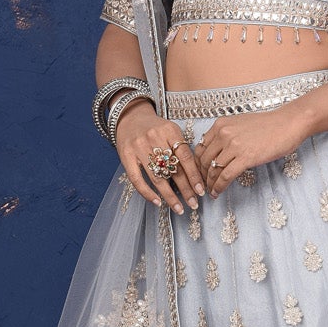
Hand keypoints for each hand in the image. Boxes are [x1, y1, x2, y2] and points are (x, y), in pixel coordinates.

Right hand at [113, 99, 204, 213]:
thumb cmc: (155, 128)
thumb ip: (182, 149)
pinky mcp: (126, 156)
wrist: (130, 117)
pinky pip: (137, 179)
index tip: (201, 191)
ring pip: (157, 177)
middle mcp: (155, 138)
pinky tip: (158, 202)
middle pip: (173, 170)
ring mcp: (139, 148)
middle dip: (186, 190)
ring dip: (169, 196)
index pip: (186, 158)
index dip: (194, 176)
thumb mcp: (171, 131)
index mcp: (170, 131)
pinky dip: (147, 193)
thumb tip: (196, 176)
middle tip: (194, 204)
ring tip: (179, 209)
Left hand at [193, 105, 308, 197]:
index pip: (200, 147)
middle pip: (204, 160)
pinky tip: (217, 193)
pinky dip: (219, 187)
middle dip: (202, 175)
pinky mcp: (245, 157)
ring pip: (213, 170)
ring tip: (210, 191)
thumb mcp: (240, 124)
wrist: (287, 123)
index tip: (201, 173)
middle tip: (203, 185)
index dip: (198, 163)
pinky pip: (225, 176)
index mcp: (220, 125)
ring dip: (210, 184)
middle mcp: (223, 134)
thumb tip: (217, 151)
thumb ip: (226, 135)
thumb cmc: (268, 125)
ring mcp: (234, 146)